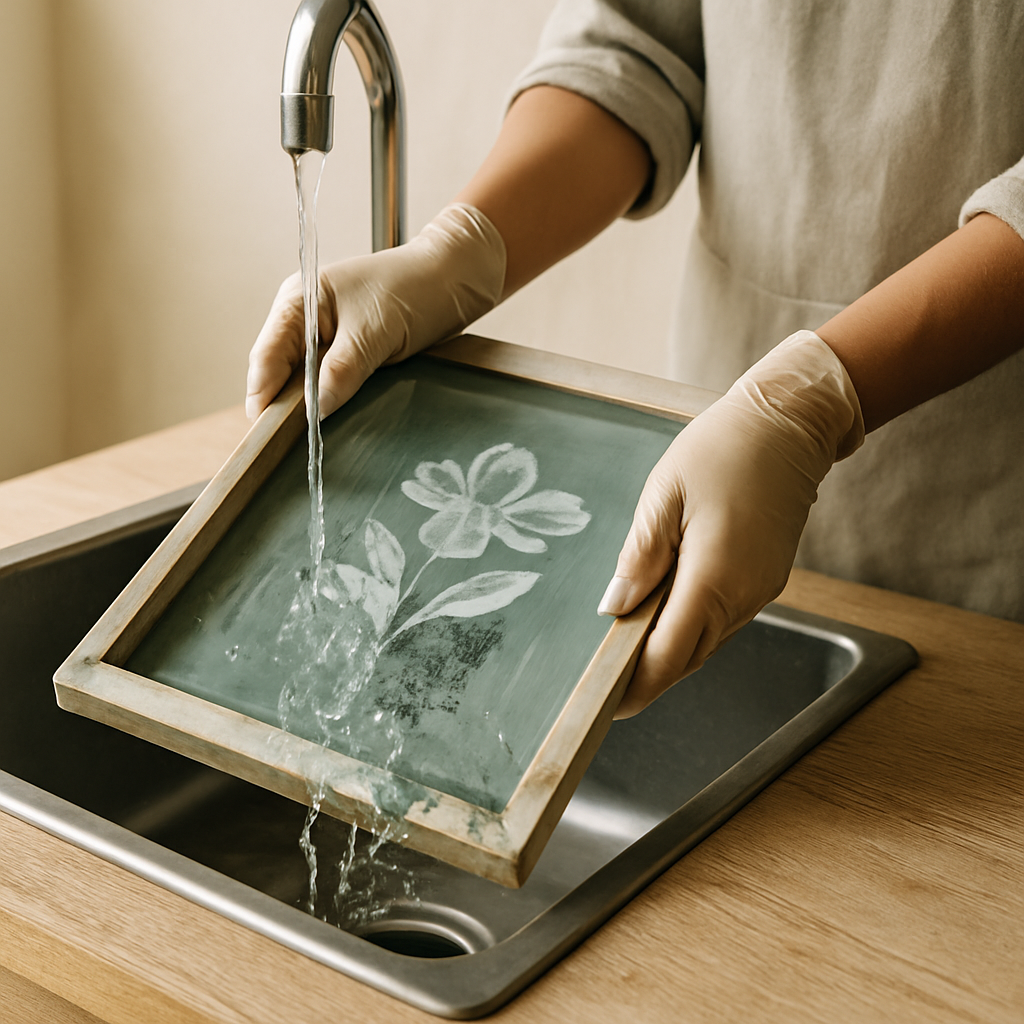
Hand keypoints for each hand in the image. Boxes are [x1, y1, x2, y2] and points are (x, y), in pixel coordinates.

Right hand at [245, 203, 505, 419]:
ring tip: (310, 439)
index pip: (266, 356)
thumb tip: (314, 411)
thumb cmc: (416, 289)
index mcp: (299, 301)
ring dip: (312, 406)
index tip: (265, 435)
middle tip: (289, 447)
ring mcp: (327, 335)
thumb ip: (341, 371)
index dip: (262, 397)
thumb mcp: (376, 333)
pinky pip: (332, 382)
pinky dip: (334, 400)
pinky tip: (337, 419)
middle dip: (285, 407)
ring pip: (307, 382)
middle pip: (281, 373)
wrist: (456, 277)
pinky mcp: (350, 351)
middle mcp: (306, 318)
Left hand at [599, 330, 864, 718]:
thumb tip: (616, 605)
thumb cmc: (724, 448)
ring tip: (629, 642)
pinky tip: (666, 607)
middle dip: (649, 673)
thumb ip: (641, 555)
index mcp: (714, 577)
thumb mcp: (665, 494)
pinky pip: (722, 618)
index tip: (609, 704)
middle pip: (689, 656)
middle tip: (608, 679)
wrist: (790, 423)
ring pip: (707, 640)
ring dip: (670, 648)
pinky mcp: (767, 580)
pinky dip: (692, 624)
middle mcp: (743, 596)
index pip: (670, 654)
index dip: (638, 685)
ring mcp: (760, 591)